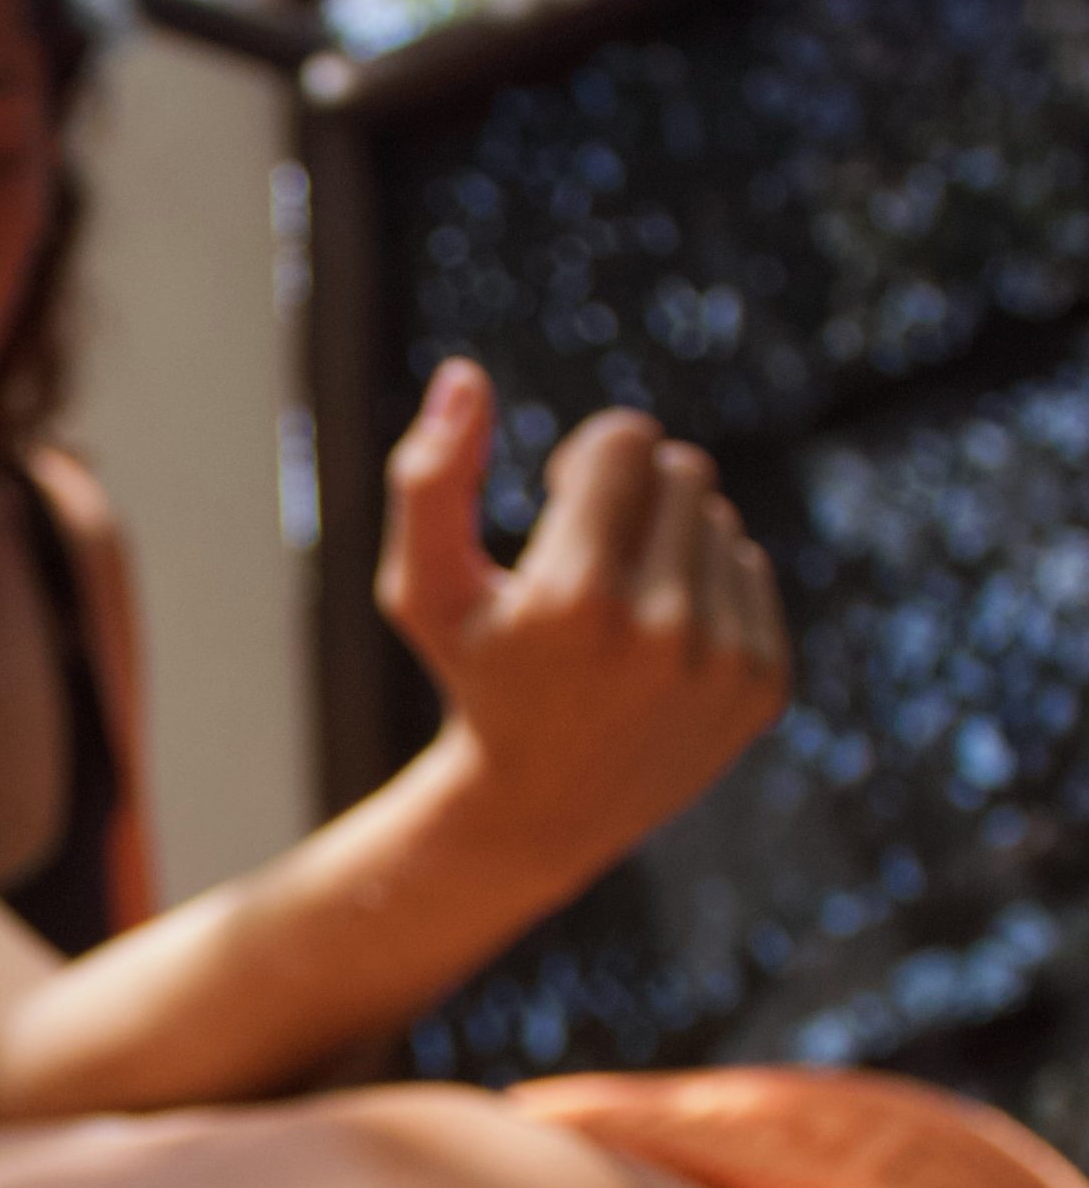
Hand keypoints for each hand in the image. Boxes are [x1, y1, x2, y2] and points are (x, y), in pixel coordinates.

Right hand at [375, 359, 789, 890]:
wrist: (537, 810)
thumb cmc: (474, 676)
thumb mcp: (423, 589)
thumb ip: (428, 479)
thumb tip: (465, 376)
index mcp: (572, 600)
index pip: (628, 438)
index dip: (589, 459)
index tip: (560, 503)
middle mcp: (657, 632)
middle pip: (682, 470)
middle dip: (632, 495)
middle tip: (585, 562)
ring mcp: (720, 664)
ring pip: (717, 520)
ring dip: (666, 542)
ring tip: (616, 609)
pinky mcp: (763, 687)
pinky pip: (750, 571)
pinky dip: (704, 587)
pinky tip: (656, 642)